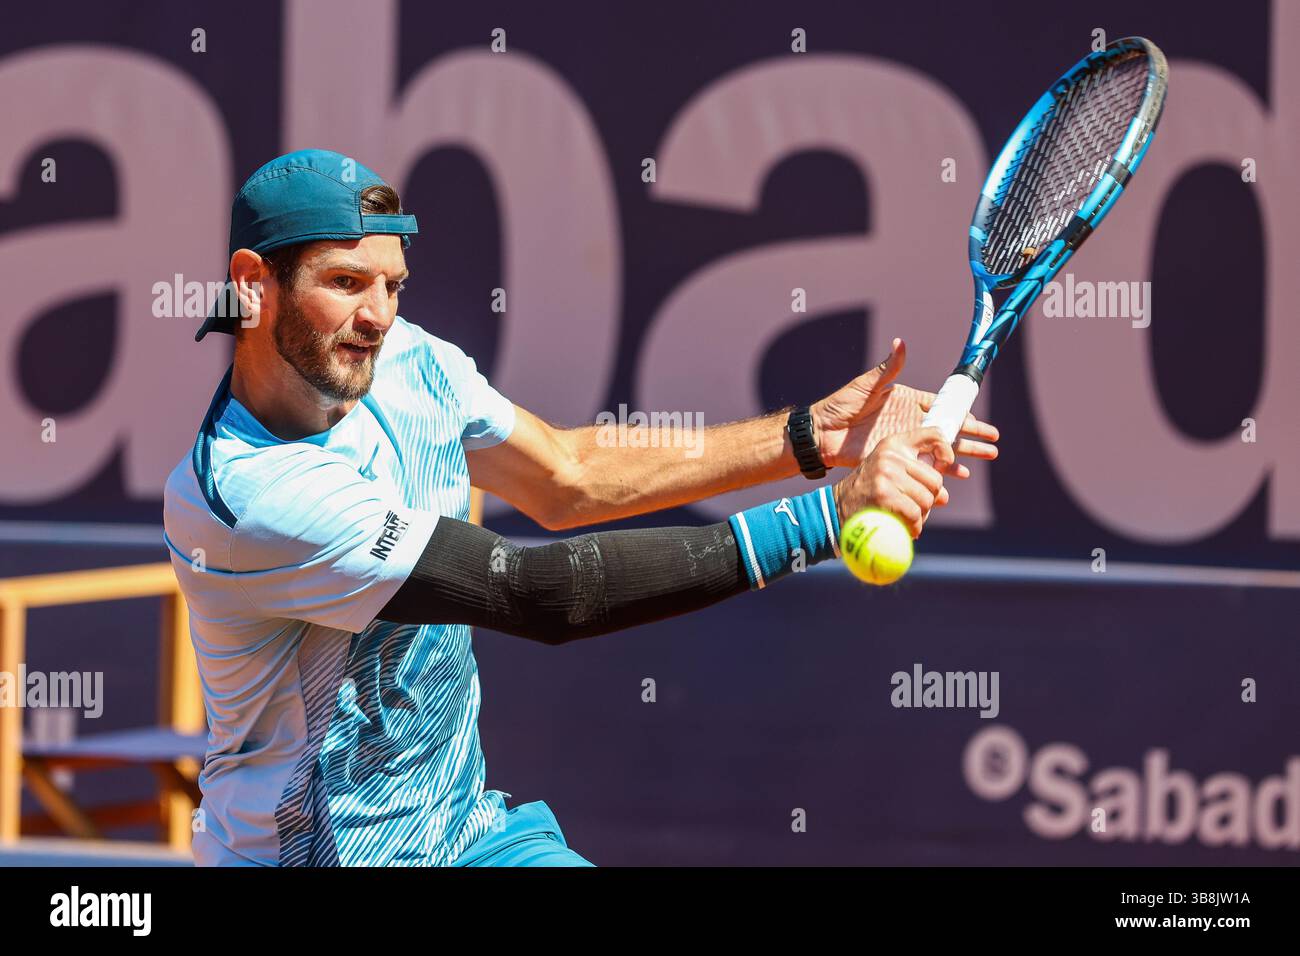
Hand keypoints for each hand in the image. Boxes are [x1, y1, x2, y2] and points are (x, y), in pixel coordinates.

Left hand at [810, 338, 999, 477]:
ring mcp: (907, 443)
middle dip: (973, 436)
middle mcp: (912, 423)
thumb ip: (888, 368)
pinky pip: (925, 467)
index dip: (963, 414)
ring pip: (943, 450)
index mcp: (908, 402)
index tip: (981, 421)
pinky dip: (942, 472)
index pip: (943, 408)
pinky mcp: (898, 459)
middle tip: (994, 442)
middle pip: (950, 430)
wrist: (823, 433)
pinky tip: (959, 477)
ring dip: (965, 454)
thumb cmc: (841, 405)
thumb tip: (900, 342)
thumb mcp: (867, 385)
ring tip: (988, 456)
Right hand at [833, 428, 954, 538]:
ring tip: (906, 518)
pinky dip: (914, 527)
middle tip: (915, 508)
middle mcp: (890, 455)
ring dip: (921, 516)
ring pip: (927, 500)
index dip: (946, 454)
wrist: (835, 509)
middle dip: (929, 499)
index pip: (935, 436)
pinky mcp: (884, 494)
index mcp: (893, 444)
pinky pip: (915, 514)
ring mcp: (886, 474)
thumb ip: (917, 478)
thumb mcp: (888, 472)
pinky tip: (906, 528)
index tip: (942, 469)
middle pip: (935, 480)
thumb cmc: (867, 492)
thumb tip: (944, 497)